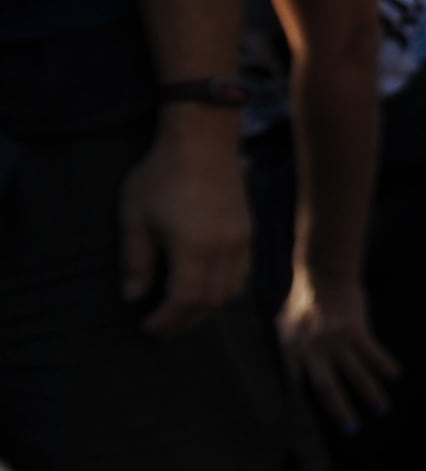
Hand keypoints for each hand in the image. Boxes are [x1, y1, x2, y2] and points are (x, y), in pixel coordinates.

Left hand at [117, 123, 251, 336]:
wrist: (203, 142)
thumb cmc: (162, 176)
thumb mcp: (135, 217)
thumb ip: (136, 260)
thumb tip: (133, 296)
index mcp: (194, 248)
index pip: (184, 300)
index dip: (166, 320)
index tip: (147, 327)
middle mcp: (225, 250)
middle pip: (211, 302)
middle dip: (185, 321)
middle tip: (162, 329)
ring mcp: (241, 242)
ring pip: (231, 292)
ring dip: (207, 308)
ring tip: (183, 312)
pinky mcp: (248, 233)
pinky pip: (241, 275)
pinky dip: (223, 290)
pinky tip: (205, 287)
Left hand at [279, 265, 401, 425]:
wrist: (322, 274)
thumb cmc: (302, 301)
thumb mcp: (285, 327)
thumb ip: (290, 351)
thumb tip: (293, 374)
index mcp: (292, 351)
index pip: (297, 387)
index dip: (304, 409)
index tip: (310, 430)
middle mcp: (313, 349)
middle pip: (327, 387)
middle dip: (341, 409)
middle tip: (352, 429)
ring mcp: (335, 339)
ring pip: (356, 373)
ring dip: (371, 393)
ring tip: (382, 409)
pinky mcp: (355, 329)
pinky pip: (373, 353)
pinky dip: (384, 365)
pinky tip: (394, 375)